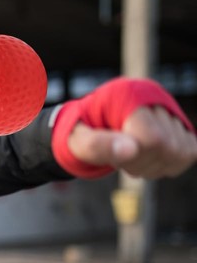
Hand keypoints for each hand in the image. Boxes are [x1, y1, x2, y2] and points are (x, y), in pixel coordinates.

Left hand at [67, 106, 196, 178]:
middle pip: (170, 148)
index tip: (114, 157)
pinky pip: (190, 153)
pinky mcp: (179, 124)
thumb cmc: (81, 133)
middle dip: (142, 164)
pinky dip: (168, 164)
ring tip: (131, 157)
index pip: (153, 138)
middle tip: (120, 159)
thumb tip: (130, 150)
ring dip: (154, 166)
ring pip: (182, 153)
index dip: (135, 157)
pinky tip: (147, 158)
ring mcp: (169, 110)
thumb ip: (97, 145)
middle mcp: (154, 97)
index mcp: (128, 95)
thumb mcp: (77, 141)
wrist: (88, 126)